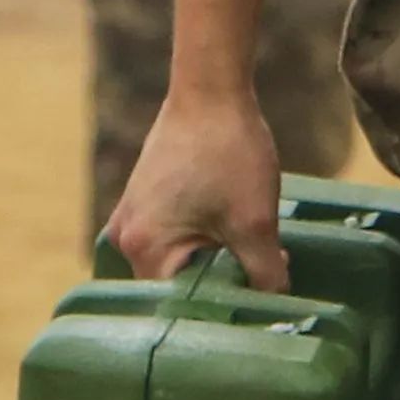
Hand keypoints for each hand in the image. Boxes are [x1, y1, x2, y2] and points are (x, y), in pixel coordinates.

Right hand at [104, 81, 289, 290]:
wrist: (211, 89)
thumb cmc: (228, 151)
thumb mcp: (255, 222)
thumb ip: (265, 275)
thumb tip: (274, 305)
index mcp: (143, 249)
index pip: (180, 307)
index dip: (221, 310)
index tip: (255, 307)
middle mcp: (125, 239)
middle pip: (176, 288)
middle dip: (219, 285)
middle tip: (260, 281)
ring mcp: (131, 218)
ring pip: (177, 263)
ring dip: (214, 263)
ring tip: (252, 253)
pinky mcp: (144, 203)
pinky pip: (172, 240)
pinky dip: (203, 243)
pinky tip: (234, 232)